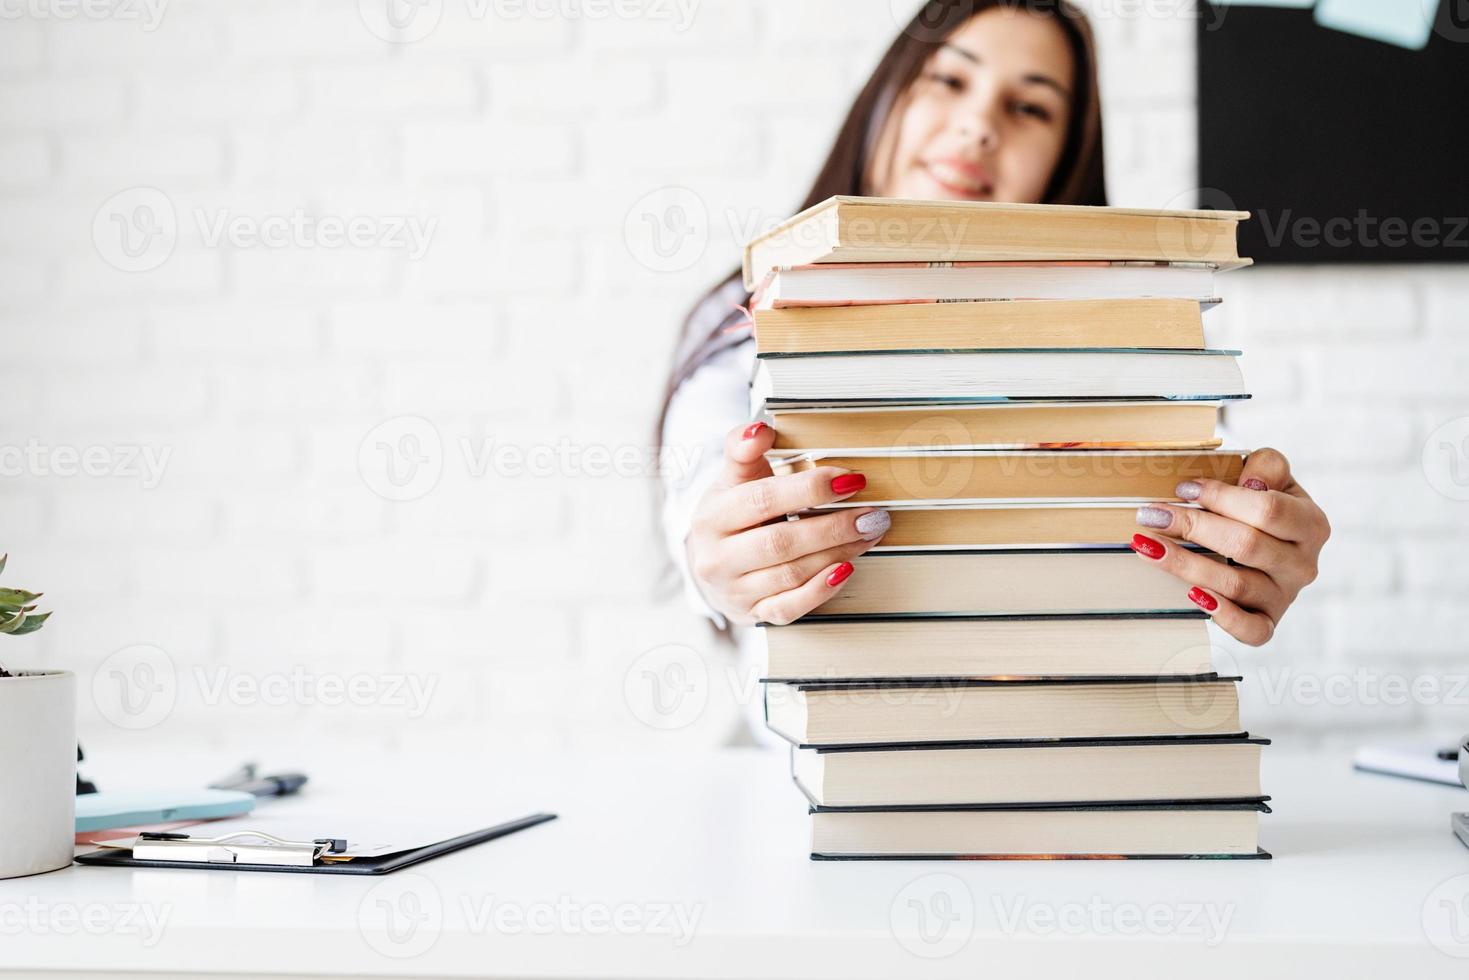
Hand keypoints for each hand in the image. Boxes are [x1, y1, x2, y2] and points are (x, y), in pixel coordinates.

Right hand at [685, 422, 890, 625]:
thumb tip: (760, 429)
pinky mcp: (753, 614)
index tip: (850, 479)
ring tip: (869, 533)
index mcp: (713, 516)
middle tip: (872, 513)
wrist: (711, 565)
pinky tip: (846, 570)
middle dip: (832, 527)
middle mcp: (717, 557)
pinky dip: (820, 591)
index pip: (762, 500)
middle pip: (779, 542)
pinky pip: (789, 608)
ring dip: (837, 554)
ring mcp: (734, 590)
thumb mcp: (732, 479)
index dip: (808, 489)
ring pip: (790, 575)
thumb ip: (745, 450)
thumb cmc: (731, 517)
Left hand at [1130, 448, 1329, 645]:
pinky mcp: (1268, 622)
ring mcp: (1286, 596)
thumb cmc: (1263, 505)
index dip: (1221, 497)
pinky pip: (1250, 629)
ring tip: (1148, 546)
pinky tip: (1191, 595)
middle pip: (1246, 545)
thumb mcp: (1271, 476)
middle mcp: (1304, 564)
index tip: (1182, 489)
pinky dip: (1222, 615)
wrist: (1271, 545)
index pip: (1267, 509)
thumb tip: (1250, 481)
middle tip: (1152, 515)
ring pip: (1236, 584)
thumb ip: (1267, 466)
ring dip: (1185, 564)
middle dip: (1193, 526)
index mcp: (1310, 524)